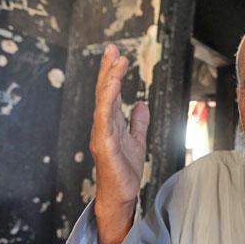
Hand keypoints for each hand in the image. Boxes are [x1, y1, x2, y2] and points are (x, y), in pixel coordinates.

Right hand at [90, 44, 149, 243]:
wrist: (121, 195)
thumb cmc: (124, 170)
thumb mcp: (137, 141)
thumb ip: (138, 122)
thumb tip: (142, 103)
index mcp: (109, 123)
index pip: (110, 93)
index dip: (112, 73)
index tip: (116, 53)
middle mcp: (102, 126)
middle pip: (104, 93)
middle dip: (108, 69)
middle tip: (112, 48)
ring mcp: (102, 135)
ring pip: (103, 103)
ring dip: (109, 80)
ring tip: (116, 61)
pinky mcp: (104, 146)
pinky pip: (105, 120)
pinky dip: (108, 102)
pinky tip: (113, 86)